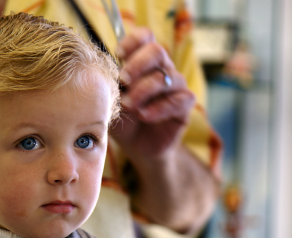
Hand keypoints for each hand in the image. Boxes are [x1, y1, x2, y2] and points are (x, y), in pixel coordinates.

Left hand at [110, 27, 194, 160]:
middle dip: (137, 64)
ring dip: (143, 91)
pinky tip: (144, 116)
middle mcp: (161, 68)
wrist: (136, 146)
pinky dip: (158, 108)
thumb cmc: (122, 119)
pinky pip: (178, 100)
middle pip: (157, 51)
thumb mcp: (110, 101)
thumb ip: (110, 86)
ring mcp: (175, 85)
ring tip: (128, 106)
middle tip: (122, 80)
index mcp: (142, 61)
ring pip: (165, 78)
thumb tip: (107, 74)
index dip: (132, 41)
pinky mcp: (185, 105)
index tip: (117, 55)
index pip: (145, 36)